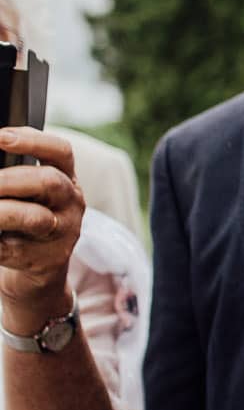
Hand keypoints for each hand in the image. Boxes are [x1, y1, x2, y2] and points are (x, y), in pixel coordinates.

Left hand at [0, 129, 83, 323]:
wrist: (40, 272)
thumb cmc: (27, 219)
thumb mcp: (33, 193)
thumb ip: (16, 173)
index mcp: (67, 180)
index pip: (61, 152)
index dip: (32, 141)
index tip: (1, 137)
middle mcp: (70, 205)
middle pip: (48, 182)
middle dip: (8, 178)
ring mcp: (60, 234)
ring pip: (34, 217)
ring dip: (0, 212)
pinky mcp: (41, 261)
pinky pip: (9, 249)